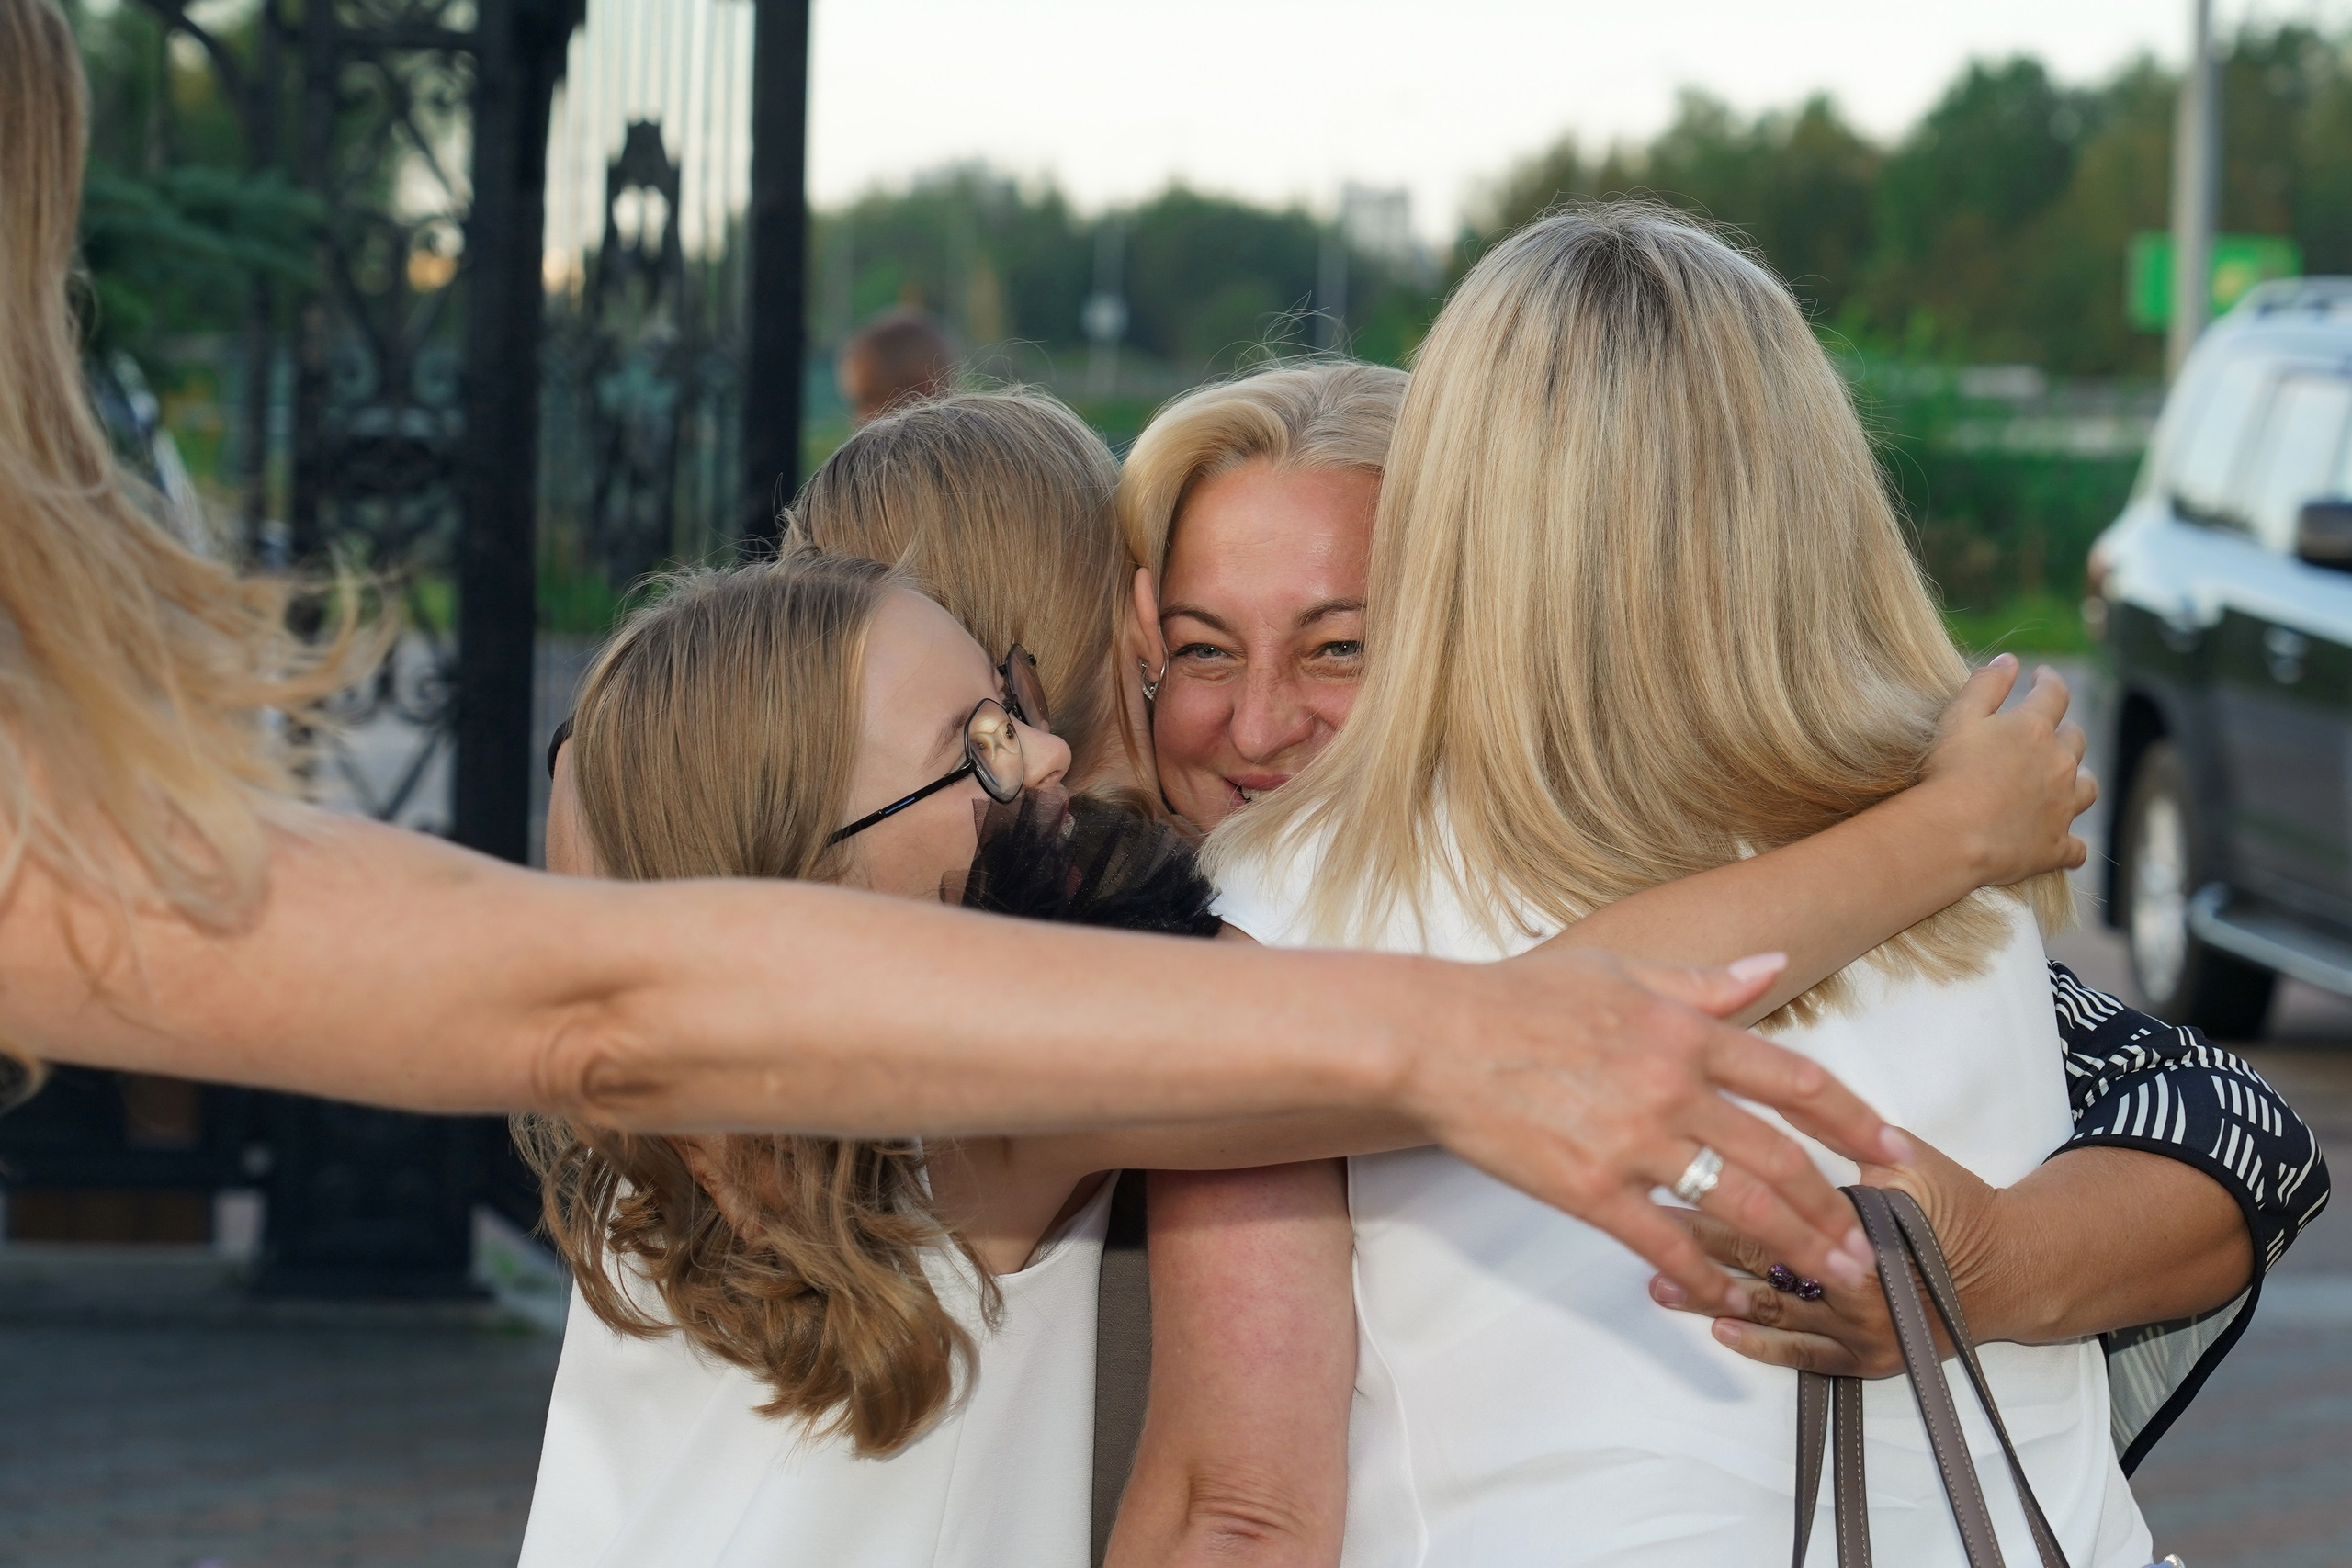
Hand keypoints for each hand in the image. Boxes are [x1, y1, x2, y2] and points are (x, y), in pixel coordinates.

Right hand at [1411, 946, 1908, 1313]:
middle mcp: (1673, 1087)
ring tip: (1835, 1276)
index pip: (1795, 1079)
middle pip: (1781, 1156)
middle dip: (1836, 1205)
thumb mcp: (1620, 974)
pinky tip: (1731, 1294)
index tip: (1893, 1150)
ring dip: (1798, 1245)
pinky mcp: (1592, 1189)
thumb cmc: (1518, 1001)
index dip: (1854, 1119)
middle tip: (1871, 1245)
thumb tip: (1768, 968)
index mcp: (1685, 1031)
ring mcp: (1635, 1141)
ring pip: (1741, 1204)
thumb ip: (1703, 983)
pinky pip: (1667, 1240)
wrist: (1436, 1039)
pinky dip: (1707, 1272)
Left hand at [1644, 1128, 2006, 1374]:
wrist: (2013, 1267)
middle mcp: (1859, 1285)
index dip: (1717, 1192)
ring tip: (1658, 1287)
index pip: (1772, 1209)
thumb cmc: (1952, 1202)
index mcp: (1861, 1226)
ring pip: (1773, 1308)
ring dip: (1712, 1296)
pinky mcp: (1867, 1359)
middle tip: (1647, 1229)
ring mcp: (1863, 1330)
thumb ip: (1838, 1135)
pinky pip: (1805, 1356)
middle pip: (1762, 1258)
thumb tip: (1769, 1095)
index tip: (1671, 1177)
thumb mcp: (1901, 1155)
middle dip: (1698, 1243)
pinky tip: (1722, 1330)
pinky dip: (1762, 1344)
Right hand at [1916, 655, 2096, 886]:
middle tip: (2050, 731)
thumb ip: (1986, 684)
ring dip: (2078, 781)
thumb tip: (2010, 660)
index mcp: (2035, 729)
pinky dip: (2071, 843)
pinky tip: (2063, 843)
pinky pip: (2076, 847)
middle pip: (2076, 740)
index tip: (2041, 676)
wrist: (1951, 835)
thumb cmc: (1949, 773)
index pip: (2054, 693)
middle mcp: (2059, 765)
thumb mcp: (1958, 718)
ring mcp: (2062, 808)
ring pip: (2087, 789)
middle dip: (2065, 732)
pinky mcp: (2056, 847)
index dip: (2048, 681)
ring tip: (2066, 781)